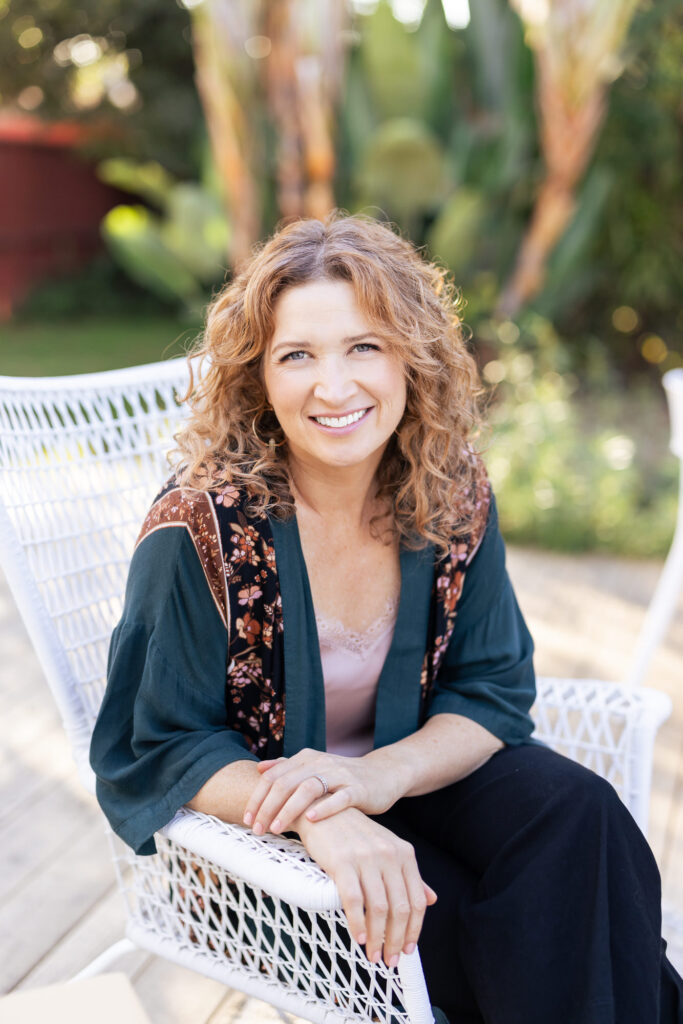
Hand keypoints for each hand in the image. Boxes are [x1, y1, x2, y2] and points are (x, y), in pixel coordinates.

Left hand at [243, 748, 407, 835]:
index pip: (273, 777)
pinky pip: (339, 798)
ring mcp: (339, 775)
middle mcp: (320, 764)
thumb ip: (288, 767)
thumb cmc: (342, 778)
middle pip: (286, 783)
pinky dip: (324, 807)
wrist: (382, 774)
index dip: (257, 797)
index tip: (247, 819)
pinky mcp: (358, 789)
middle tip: (257, 829)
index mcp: (306, 759)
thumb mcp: (314, 768)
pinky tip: (311, 819)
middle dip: (268, 807)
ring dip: (289, 809)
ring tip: (278, 829)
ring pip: (308, 788)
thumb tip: (260, 768)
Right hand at [294, 806, 437, 967]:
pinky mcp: (343, 863)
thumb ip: (410, 875)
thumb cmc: (355, 833)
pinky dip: (357, 924)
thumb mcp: (387, 848)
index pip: (417, 900)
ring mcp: (366, 858)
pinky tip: (358, 937)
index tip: (409, 949)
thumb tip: (432, 899)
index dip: (415, 929)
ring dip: (377, 938)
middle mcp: (389, 855)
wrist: (323, 808)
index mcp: (404, 853)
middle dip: (397, 940)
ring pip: (379, 908)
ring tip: (373, 954)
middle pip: (400, 908)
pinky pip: (355, 901)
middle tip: (390, 960)